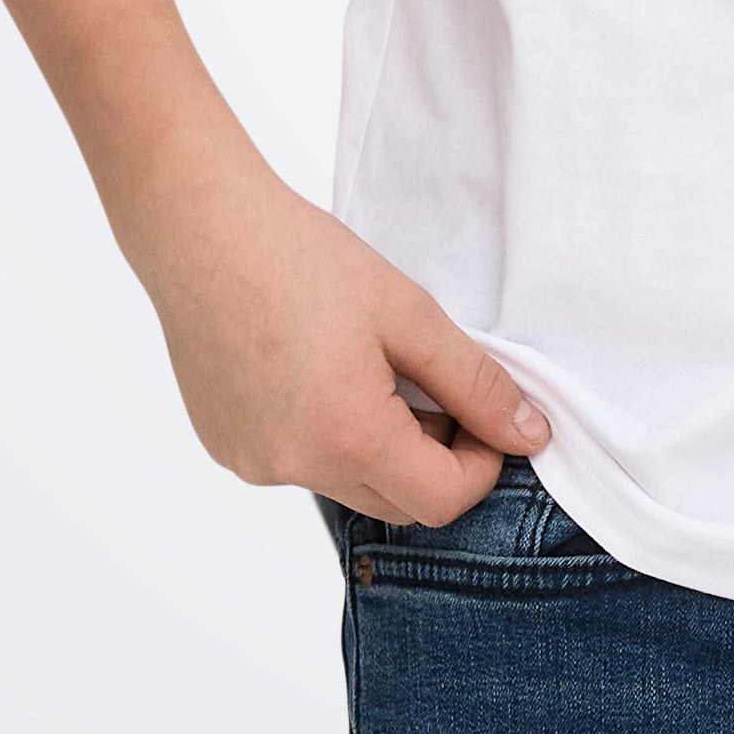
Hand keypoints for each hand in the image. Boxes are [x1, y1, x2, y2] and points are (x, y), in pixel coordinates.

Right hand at [125, 151, 549, 524]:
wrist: (202, 231)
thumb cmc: (303, 259)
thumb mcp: (409, 314)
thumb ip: (476, 383)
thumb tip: (531, 436)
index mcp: (349, 436)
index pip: (444, 501)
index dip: (481, 463)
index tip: (482, 412)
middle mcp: (295, 467)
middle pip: (397, 503)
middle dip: (432, 458)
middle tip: (428, 384)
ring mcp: (253, 464)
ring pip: (347, 484)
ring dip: (376, 447)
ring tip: (365, 367)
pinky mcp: (225, 449)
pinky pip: (297, 464)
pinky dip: (323, 436)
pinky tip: (312, 370)